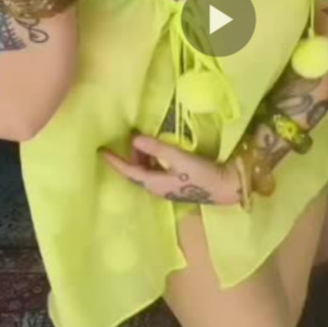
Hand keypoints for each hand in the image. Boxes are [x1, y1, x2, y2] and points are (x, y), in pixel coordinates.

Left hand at [100, 133, 241, 205]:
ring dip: (141, 157)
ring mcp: (166, 187)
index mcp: (154, 184)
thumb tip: (134, 139)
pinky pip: (156, 171)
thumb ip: (157, 148)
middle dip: (129, 157)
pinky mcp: (176, 184)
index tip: (102, 152)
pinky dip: (151, 160)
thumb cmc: (201, 174)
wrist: (225, 187)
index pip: (129, 172)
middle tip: (127, 138)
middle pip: (136, 172)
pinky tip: (158, 151)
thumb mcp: (179, 158)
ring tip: (140, 140)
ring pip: (146, 172)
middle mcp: (157, 188)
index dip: (115, 161)